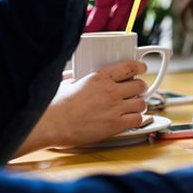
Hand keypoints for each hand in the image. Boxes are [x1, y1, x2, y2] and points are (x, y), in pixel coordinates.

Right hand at [15, 61, 147, 154]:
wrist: (51, 124)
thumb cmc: (55, 106)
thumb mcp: (66, 84)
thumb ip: (75, 78)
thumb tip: (72, 75)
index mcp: (100, 77)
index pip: (130, 67)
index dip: (140, 67)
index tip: (142, 69)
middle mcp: (111, 91)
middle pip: (140, 85)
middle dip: (140, 89)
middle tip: (135, 93)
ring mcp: (114, 108)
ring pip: (142, 103)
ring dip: (139, 105)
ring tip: (132, 108)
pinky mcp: (115, 125)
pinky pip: (138, 120)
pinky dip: (136, 120)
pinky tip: (129, 120)